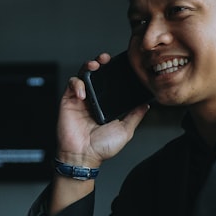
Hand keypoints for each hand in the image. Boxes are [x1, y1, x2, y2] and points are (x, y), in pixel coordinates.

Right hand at [56, 53, 148, 167]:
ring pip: (82, 74)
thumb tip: (147, 104)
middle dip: (100, 62)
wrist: (84, 157)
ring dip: (88, 66)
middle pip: (95, 73)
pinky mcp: (68, 101)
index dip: (113, 71)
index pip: (109, 82)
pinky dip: (77, 84)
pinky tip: (83, 92)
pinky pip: (71, 84)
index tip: (120, 64)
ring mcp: (80, 100)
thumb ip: (135, 115)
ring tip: (95, 65)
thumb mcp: (125, 130)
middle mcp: (93, 99)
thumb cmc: (102, 147)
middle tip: (106, 59)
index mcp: (105, 104)